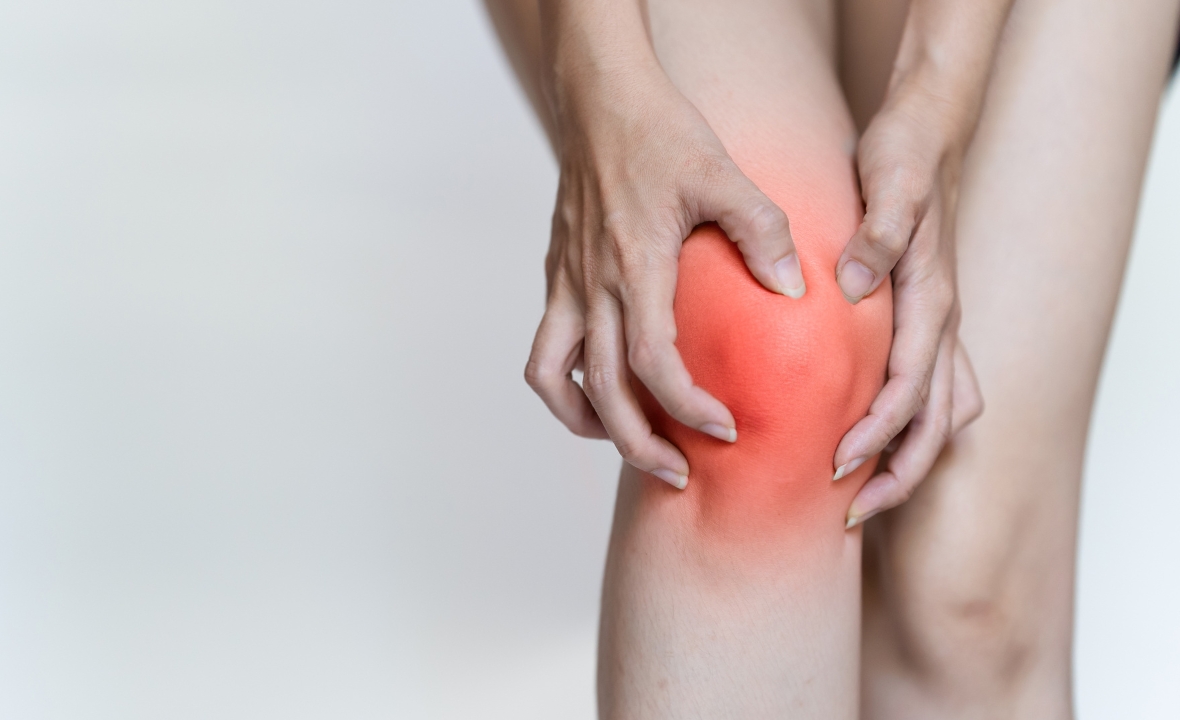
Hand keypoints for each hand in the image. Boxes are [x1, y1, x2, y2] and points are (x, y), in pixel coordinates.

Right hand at [524, 50, 805, 489]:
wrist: (600, 99)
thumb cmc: (661, 133)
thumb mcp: (723, 176)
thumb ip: (762, 234)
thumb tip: (794, 290)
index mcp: (636, 268)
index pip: (654, 365)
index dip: (688, 410)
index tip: (726, 431)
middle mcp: (592, 286)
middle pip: (603, 394)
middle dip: (643, 446)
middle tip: (682, 474)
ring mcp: (567, 285)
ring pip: (555, 379)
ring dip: (589, 424)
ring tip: (629, 444)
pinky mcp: (556, 277)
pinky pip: (547, 350)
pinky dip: (567, 385)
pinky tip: (601, 391)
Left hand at [832, 97, 984, 526]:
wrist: (925, 134)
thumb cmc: (902, 159)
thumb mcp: (889, 184)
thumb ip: (877, 235)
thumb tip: (856, 289)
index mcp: (932, 300)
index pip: (909, 388)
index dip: (875, 433)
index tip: (835, 466)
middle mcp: (942, 322)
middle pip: (934, 421)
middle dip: (895, 474)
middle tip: (848, 516)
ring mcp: (939, 325)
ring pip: (939, 414)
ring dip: (906, 462)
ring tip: (862, 501)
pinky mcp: (926, 322)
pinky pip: (932, 391)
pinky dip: (911, 428)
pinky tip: (874, 445)